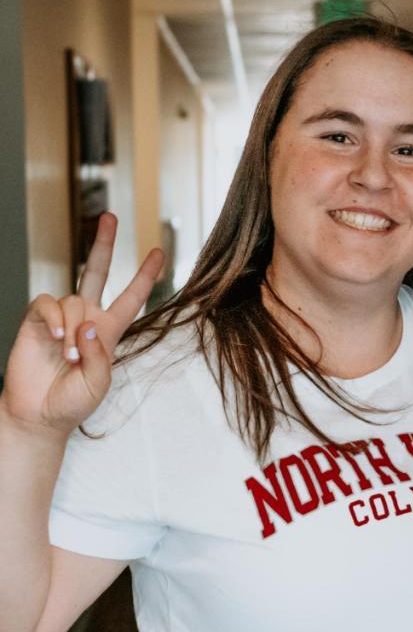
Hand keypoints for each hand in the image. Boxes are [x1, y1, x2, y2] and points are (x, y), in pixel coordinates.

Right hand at [0, 214, 163, 436]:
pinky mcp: (34, 321)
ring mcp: (60, 318)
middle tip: (110, 216)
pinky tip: (54, 338)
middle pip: (96, 271)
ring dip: (72, 329)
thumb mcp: (98, 383)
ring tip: (68, 356)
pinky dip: (52, 319)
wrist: (38, 415)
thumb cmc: (72, 402)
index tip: (159, 252)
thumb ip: (98, 354)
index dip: (145, 275)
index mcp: (109, 331)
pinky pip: (47, 304)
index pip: (131, 296)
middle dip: (103, 243)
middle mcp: (86, 318)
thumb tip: (88, 324)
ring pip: (74, 299)